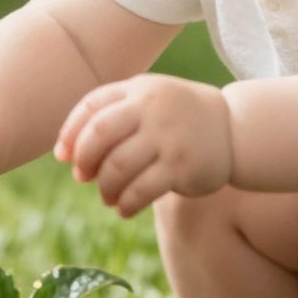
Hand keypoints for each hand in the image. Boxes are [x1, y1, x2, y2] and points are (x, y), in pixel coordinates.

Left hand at [54, 74, 234, 217]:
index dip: (70, 133)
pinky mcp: (181, 166)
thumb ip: (114, 114)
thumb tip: (70, 153)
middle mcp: (152, 108)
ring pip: (117, 167)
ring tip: (107, 197)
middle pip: (99, 135)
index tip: (63, 156)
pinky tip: (124, 209)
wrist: (235, 129)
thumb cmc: (179, 118)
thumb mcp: (150, 101)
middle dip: (84, 161)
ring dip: (105, 188)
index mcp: (139, 89)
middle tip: (83, 178)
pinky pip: (140, 190)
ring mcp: (168, 136)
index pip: (91, 106)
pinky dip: (125, 204)